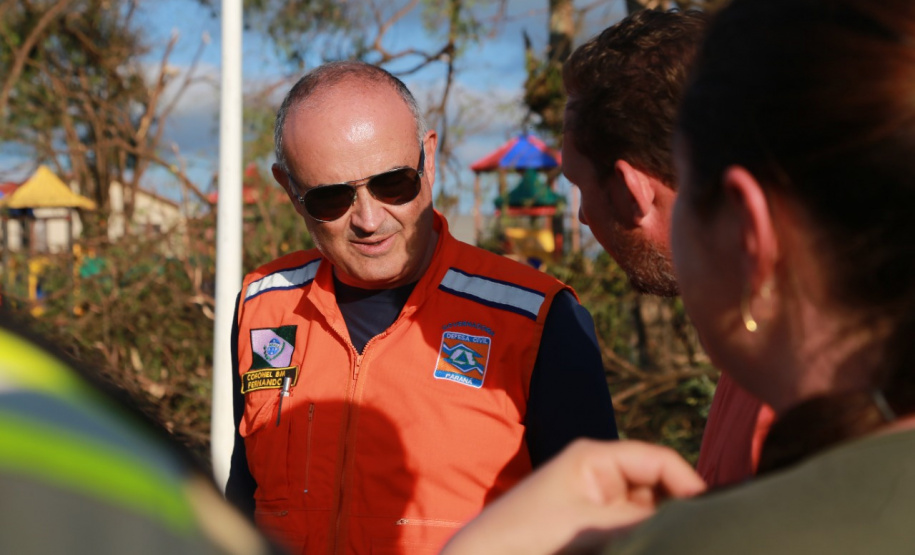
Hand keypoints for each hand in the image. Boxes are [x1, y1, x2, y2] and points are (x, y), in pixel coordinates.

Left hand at [441, 439, 705, 554]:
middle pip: (660, 488)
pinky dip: (647, 540)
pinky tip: (659, 544)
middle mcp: (601, 475)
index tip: (714, 515)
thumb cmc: (525, 534)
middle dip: (680, 511)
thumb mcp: (588, 526)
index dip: (690, 484)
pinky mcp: (595, 531)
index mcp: (596, 457)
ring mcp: (598, 505)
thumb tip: (691, 523)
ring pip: (650, 514)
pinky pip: (633, 532)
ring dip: (663, 530)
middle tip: (702, 536)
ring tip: (681, 541)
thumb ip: (640, 524)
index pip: (659, 461)